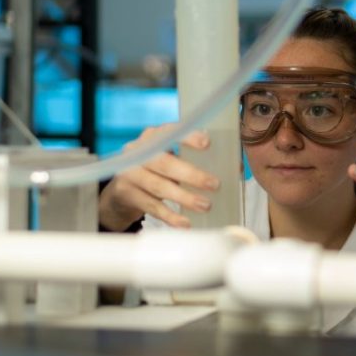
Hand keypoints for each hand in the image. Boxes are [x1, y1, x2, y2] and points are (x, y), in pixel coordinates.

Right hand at [98, 127, 220, 230]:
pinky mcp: (125, 194)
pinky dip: (170, 216)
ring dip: (184, 198)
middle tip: (214, 184)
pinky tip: (185, 223)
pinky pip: (151, 206)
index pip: (169, 132)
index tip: (207, 143)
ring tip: (205, 205)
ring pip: (158, 186)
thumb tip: (236, 167)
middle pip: (164, 162)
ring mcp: (129, 173)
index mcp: (153, 137)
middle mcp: (137, 151)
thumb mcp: (168, 158)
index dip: (188, 137)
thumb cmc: (155, 171)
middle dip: (191, 174)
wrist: (120, 190)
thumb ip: (194, 158)